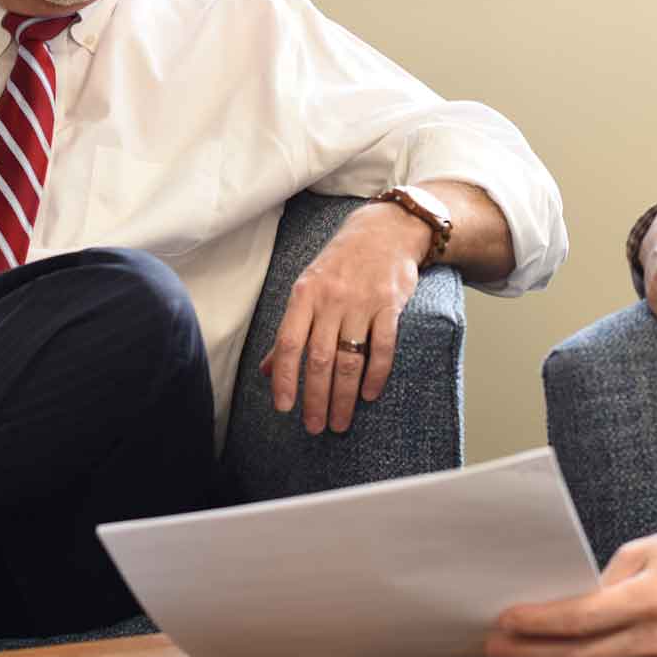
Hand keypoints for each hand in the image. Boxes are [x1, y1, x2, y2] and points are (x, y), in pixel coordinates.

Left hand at [259, 202, 422, 433]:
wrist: (385, 230)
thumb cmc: (341, 263)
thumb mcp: (308, 287)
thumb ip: (291, 329)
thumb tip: (267, 370)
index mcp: (305, 294)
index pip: (288, 342)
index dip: (284, 377)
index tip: (283, 407)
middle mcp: (331, 298)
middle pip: (319, 358)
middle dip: (315, 398)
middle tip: (315, 426)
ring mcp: (362, 301)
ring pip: (349, 358)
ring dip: (343, 396)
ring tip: (339, 421)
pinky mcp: (390, 304)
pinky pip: (383, 346)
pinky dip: (376, 374)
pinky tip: (369, 394)